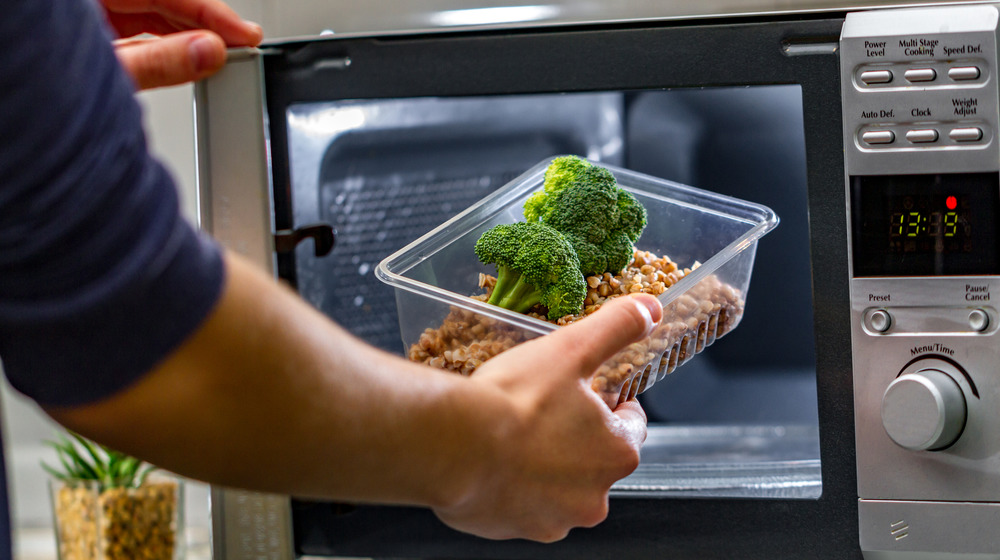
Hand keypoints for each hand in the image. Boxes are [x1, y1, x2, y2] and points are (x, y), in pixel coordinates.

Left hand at [101, 0, 262, 89]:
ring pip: (147, 10)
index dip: (208, 11)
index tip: (243, 34)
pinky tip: (186, 53)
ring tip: (220, 53)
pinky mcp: (87, 29)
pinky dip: (162, 39)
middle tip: (241, 45)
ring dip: (186, 32)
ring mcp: (88, 13)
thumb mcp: (104, 75)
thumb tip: (207, 52)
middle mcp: (87, 2)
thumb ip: (156, 63)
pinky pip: (132, 24)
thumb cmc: (29, 93)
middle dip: (201, 22)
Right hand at [433, 293, 660, 541]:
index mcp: (617, 453)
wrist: (453, 445)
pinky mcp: (517, 531)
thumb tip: (649, 308)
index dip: (611, 402)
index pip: (631, 425)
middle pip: (594, 458)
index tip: (588, 391)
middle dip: (575, 435)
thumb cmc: (513, 401)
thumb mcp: (571, 350)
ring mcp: (555, 519)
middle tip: (543, 408)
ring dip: (544, 464)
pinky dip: (514, 486)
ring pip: (559, 485)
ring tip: (513, 434)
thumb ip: (616, 327)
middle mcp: (594, 496)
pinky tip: (493, 460)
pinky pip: (523, 506)